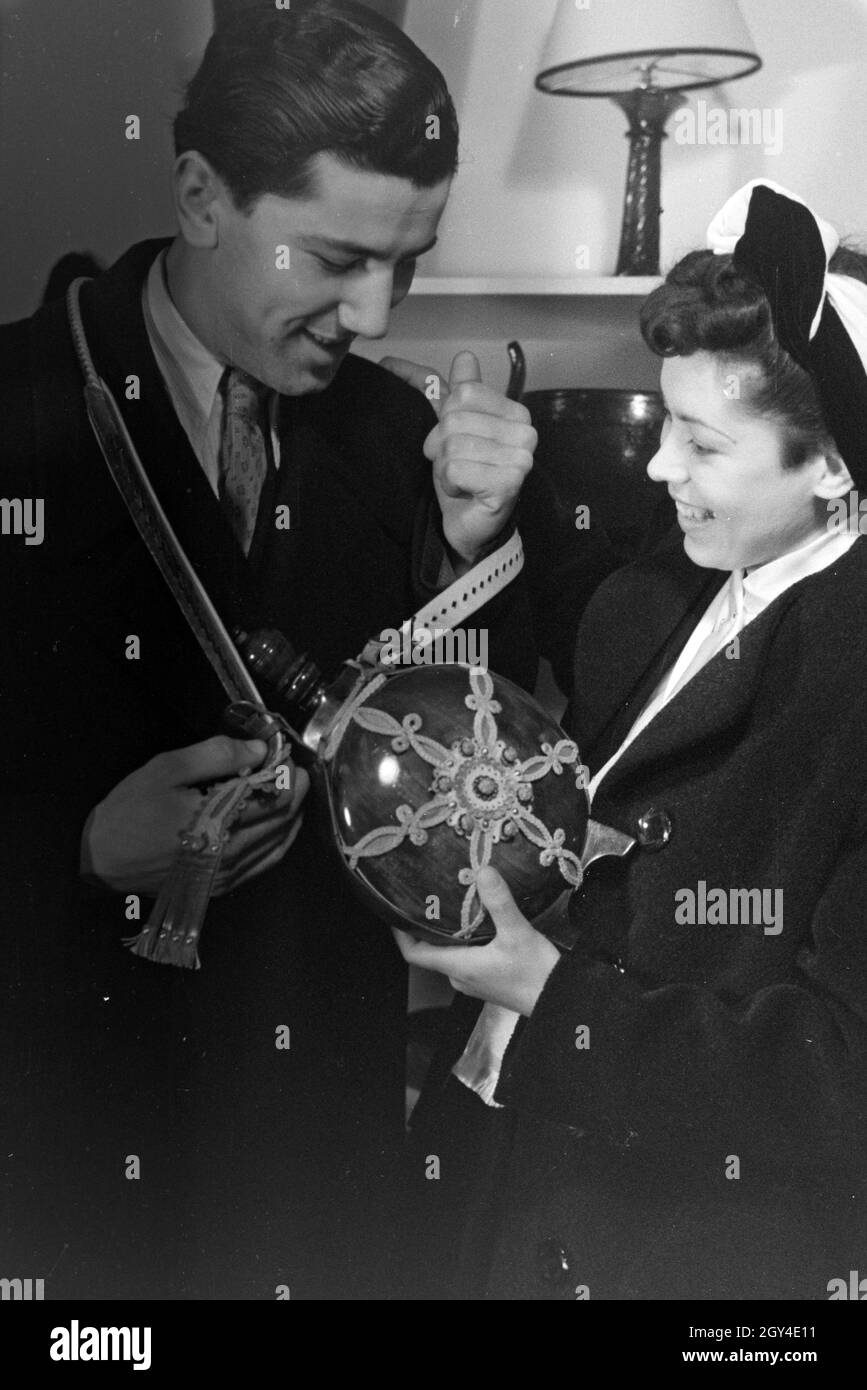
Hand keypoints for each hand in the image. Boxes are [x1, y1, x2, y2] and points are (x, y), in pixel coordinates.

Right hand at [81, 735, 309, 895]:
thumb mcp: (167, 769)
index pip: (277, 797)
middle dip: (294, 790)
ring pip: (281, 843)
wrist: (102, 860)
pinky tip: (276, 822)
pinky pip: (265, 862)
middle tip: (289, 768)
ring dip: (290, 814)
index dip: (288, 773)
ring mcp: (229, 874)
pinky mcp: (223, 886)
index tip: (284, 753)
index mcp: (220, 822)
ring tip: (286, 789)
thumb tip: (260, 749)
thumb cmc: (132, 810)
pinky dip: (279, 838)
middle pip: (284, 820)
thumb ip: (216, 755)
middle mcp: (232, 853)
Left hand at [380, 351, 536, 564]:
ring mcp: (521, 458)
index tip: (451, 443)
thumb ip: (459, 392)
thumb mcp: (455, 428)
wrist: (470, 524)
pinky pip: (456, 469)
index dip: (445, 418)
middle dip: (441, 446)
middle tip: (454, 467)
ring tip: (459, 480)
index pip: (465, 392)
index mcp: (516, 413)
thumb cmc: (465, 476)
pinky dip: (450, 483)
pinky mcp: (509, 483)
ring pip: (454, 445)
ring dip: (444, 468)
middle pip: (455, 419)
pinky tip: (464, 492)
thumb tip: (464, 356)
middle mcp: (526, 432)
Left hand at [392, 867, 559, 1015]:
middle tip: (423, 899)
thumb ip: (499, 903)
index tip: (395, 912)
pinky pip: (465, 958)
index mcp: (458, 967)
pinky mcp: (487, 980)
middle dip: (423, 927)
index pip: (414, 954)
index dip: (400, 934)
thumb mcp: (518, 934)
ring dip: (444, 933)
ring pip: (448, 954)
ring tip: (447, 904)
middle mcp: (460, 976)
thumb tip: (482, 871)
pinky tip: (475, 922)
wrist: (560, 1002)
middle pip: (430, 951)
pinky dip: (462, 940)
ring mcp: (473, 981)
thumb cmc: (536, 974)